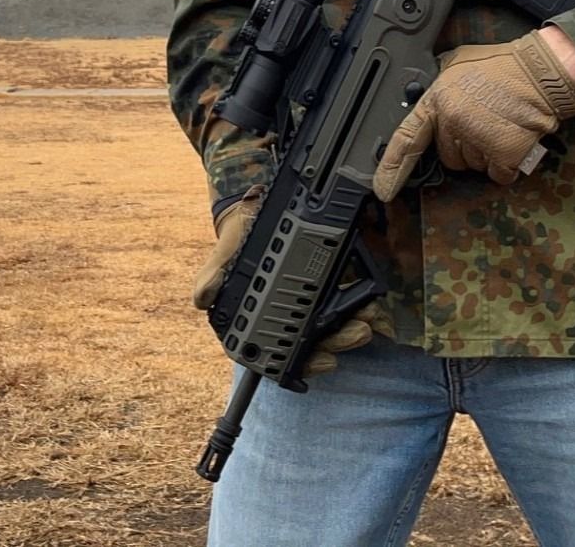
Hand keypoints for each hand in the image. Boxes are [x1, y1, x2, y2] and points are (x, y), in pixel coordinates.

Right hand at [192, 185, 392, 375]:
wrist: (255, 210)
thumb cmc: (237, 239)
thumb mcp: (222, 255)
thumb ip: (212, 277)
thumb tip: (203, 298)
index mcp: (259, 323)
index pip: (283, 355)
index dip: (307, 362)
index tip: (328, 360)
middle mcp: (286, 316)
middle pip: (316, 340)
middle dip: (341, 339)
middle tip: (360, 331)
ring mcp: (307, 299)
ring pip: (334, 322)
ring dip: (355, 322)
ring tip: (371, 315)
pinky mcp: (324, 279)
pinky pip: (344, 295)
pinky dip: (359, 300)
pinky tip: (371, 297)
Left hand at [372, 31, 574, 202]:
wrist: (541, 70)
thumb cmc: (503, 65)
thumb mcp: (457, 63)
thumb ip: (440, 85)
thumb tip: (429, 100)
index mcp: (439, 99)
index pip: (408, 138)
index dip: (392, 166)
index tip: (382, 188)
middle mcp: (455, 121)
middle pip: (448, 156)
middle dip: (463, 145)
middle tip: (483, 121)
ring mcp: (479, 139)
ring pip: (473, 166)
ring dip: (486, 153)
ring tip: (500, 124)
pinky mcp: (504, 153)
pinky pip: (498, 174)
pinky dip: (507, 163)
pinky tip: (513, 138)